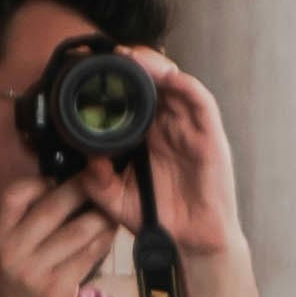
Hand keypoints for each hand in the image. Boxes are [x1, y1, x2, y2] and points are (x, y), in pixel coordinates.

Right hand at [0, 166, 119, 296]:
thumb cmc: (15, 290)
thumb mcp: (5, 254)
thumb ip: (25, 225)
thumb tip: (62, 186)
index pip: (14, 194)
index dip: (40, 181)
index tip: (60, 180)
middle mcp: (10, 251)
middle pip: (53, 206)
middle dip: (82, 189)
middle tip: (102, 181)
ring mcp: (33, 271)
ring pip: (78, 230)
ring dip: (101, 216)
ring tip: (113, 208)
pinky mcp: (57, 289)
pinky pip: (89, 255)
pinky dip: (104, 240)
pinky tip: (112, 233)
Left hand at [75, 53, 242, 262]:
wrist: (189, 243)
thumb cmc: (158, 218)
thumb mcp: (114, 198)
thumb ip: (96, 179)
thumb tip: (85, 155)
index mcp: (148, 136)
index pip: (136, 96)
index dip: (120, 78)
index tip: (96, 67)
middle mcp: (170, 127)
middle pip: (156, 82)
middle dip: (136, 63)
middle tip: (113, 53)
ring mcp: (191, 130)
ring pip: (177, 84)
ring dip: (157, 67)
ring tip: (134, 57)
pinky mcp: (210, 138)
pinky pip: (201, 103)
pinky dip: (186, 85)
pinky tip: (168, 76)